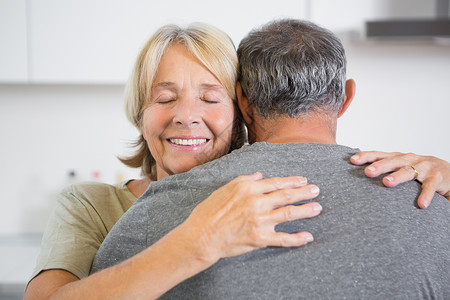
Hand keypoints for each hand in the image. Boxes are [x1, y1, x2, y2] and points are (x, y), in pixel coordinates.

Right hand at [180, 172, 320, 263]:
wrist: (201, 236)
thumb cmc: (209, 212)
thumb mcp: (224, 189)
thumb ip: (244, 180)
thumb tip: (259, 175)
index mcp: (248, 189)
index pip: (275, 183)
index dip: (291, 181)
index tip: (303, 180)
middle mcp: (256, 203)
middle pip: (286, 195)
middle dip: (304, 192)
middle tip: (316, 190)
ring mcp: (259, 221)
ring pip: (288, 213)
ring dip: (305, 210)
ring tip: (317, 208)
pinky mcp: (259, 238)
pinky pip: (283, 238)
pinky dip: (297, 238)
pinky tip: (308, 237)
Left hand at [350, 151, 449, 207]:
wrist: (449, 173)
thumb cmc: (418, 171)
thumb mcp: (400, 167)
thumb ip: (383, 169)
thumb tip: (357, 175)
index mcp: (398, 157)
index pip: (379, 154)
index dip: (366, 156)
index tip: (352, 160)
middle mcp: (410, 159)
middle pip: (393, 161)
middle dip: (380, 166)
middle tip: (367, 172)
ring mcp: (424, 167)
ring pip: (410, 171)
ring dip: (398, 176)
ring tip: (387, 183)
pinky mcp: (438, 178)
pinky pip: (430, 187)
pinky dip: (425, 195)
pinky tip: (421, 204)